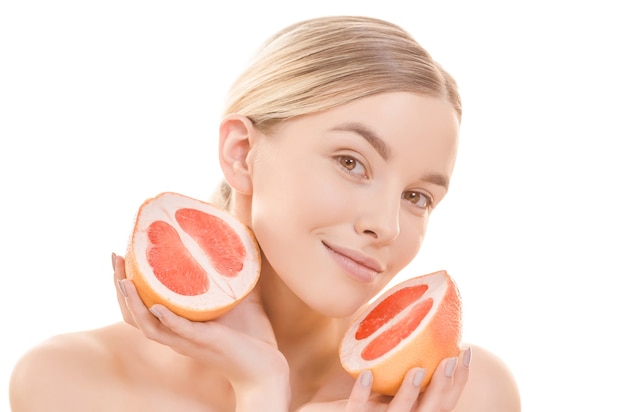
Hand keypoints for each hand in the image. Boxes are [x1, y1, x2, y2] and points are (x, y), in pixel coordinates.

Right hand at [111, 253, 289, 409]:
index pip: (140, 309)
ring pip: (149, 326)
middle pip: (134, 315)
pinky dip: (167, 319)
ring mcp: (188, 340)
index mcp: (177, 327)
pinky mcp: (205, 341)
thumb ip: (226, 280)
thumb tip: (228, 248)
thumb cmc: (249, 339)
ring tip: (125, 280)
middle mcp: (176, 336)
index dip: (126, 286)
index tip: (122, 258)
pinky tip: (157, 306)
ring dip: (134, 303)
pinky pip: (181, 331)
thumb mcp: (231, 303)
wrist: (264, 368)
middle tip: (115, 257)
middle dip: (120, 287)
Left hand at [298, 348, 470, 411]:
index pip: (443, 401)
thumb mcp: (380, 379)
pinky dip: (362, 395)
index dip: (459, 380)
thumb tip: (406, 313)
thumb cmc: (351, 398)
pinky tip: (366, 375)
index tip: (466, 350)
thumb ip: (394, 360)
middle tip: (450, 359)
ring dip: (409, 393)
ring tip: (416, 370)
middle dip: (443, 388)